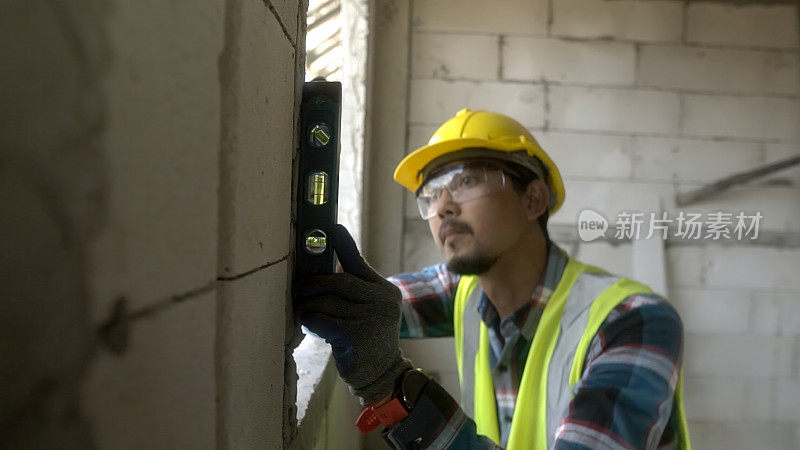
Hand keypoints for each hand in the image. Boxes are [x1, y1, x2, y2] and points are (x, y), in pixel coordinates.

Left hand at [294, 224, 411, 404]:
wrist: (381, 373)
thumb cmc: (367, 336)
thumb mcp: (370, 308)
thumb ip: (356, 288)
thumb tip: (326, 267)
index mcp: (385, 291)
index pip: (359, 263)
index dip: (344, 244)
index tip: (331, 227)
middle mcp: (382, 302)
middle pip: (338, 281)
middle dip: (314, 284)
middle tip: (300, 289)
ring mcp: (370, 320)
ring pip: (327, 302)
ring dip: (309, 306)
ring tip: (304, 310)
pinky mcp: (355, 337)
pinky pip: (322, 320)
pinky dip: (311, 320)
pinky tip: (310, 324)